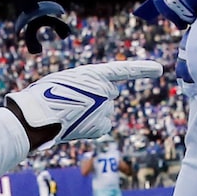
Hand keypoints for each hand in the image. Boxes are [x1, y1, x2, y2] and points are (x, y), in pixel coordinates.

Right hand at [7, 59, 162, 149]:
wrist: (36, 117)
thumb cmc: (44, 96)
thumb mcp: (66, 80)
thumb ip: (87, 83)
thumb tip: (101, 99)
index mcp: (94, 74)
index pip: (124, 70)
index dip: (142, 69)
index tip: (160, 69)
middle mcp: (104, 91)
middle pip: (108, 94)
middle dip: (97, 97)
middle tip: (73, 101)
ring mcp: (105, 110)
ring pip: (104, 111)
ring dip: (92, 112)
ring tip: (70, 113)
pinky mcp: (101, 126)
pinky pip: (102, 125)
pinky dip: (93, 126)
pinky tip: (77, 124)